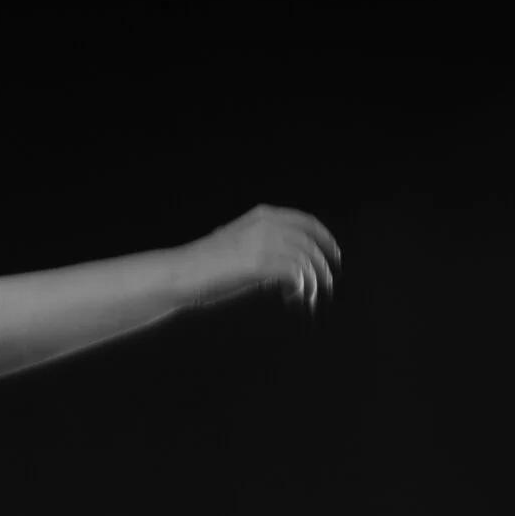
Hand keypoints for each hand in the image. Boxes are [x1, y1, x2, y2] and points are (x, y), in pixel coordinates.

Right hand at [203, 202, 340, 311]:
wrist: (181, 273)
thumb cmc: (203, 266)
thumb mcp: (237, 246)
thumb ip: (261, 248)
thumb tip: (283, 269)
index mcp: (262, 216)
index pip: (307, 222)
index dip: (325, 239)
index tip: (333, 257)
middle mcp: (268, 224)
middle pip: (311, 243)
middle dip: (323, 267)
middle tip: (327, 288)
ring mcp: (265, 242)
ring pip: (307, 261)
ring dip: (313, 283)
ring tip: (307, 299)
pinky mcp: (262, 263)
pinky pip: (297, 275)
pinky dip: (301, 289)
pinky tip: (292, 298)